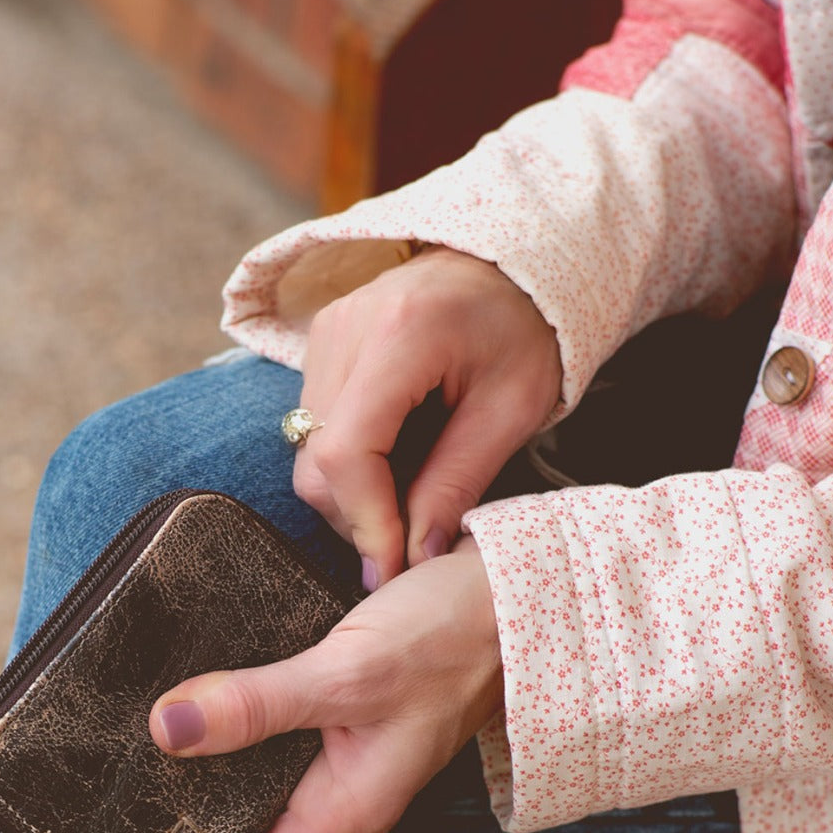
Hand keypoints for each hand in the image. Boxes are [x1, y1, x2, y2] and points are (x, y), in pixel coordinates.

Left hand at [148, 538, 502, 832]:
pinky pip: (283, 720)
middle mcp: (346, 788)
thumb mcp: (347, 673)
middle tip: (129, 760)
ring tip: (160, 714)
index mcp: (349, 808)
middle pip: (251, 821)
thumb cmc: (452, 639)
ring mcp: (348, 746)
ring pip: (264, 767)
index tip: (139, 825)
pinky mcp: (347, 704)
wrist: (512, 591)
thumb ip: (258, 704)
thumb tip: (168, 729)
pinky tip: (214, 675)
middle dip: (195, 796)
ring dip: (219, 745)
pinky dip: (248, 705)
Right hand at [294, 245, 560, 588]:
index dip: (366, 524)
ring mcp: (324, 334)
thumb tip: (413, 558)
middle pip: (316, 461)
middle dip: (358, 519)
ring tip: (410, 499)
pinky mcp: (320, 345)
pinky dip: (349, 465)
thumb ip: (457, 483)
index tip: (394, 569)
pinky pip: (314, 428)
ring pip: (307, 451)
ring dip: (352, 496)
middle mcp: (345, 330)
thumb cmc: (525, 330)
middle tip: (411, 543)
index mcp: (402, 336)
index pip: (349, 454)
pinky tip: (395, 464)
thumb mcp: (511, 411)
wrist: (507, 263)